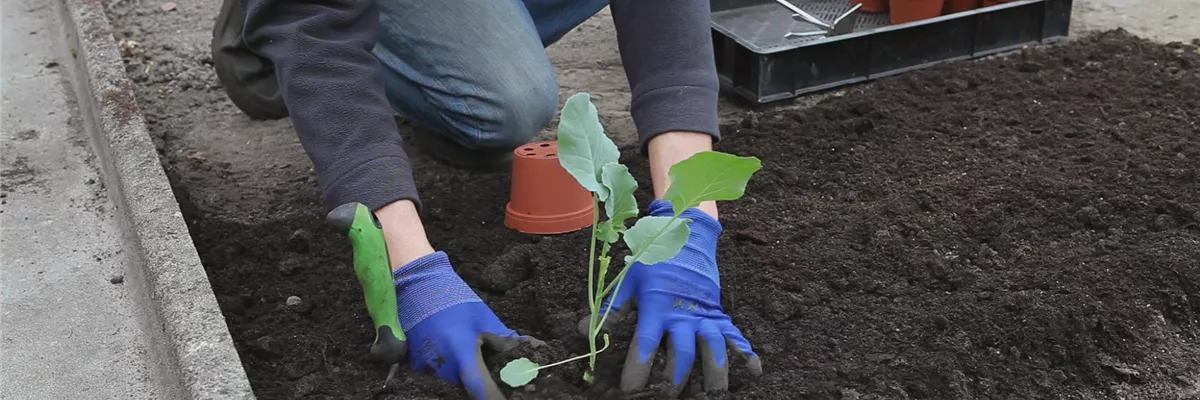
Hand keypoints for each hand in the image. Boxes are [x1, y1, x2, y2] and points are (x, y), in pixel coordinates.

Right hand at [395, 251, 541, 399]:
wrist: (419, 285)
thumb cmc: (455, 299)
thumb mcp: (484, 318)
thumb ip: (506, 340)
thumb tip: (533, 350)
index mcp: (461, 352)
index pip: (481, 388)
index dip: (495, 396)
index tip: (508, 397)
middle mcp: (441, 365)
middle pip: (466, 388)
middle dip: (481, 383)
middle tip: (492, 374)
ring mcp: (424, 366)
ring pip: (452, 382)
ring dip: (463, 376)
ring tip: (473, 360)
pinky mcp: (414, 364)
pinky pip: (437, 375)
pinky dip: (448, 369)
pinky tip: (453, 356)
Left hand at [581, 199, 762, 393]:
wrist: (686, 236)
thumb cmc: (653, 261)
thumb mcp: (629, 281)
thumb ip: (612, 309)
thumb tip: (584, 330)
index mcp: (657, 306)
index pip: (646, 343)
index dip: (637, 369)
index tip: (630, 391)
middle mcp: (683, 313)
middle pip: (682, 353)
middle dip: (674, 379)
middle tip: (666, 397)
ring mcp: (705, 314)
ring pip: (713, 348)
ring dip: (713, 374)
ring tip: (713, 396)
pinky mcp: (720, 314)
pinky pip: (735, 335)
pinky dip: (744, 353)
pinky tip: (752, 372)